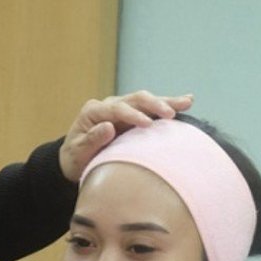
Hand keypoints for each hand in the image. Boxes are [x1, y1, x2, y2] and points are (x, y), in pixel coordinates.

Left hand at [58, 90, 194, 181]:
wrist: (73, 160)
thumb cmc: (74, 159)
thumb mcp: (77, 153)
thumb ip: (91, 140)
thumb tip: (108, 127)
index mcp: (94, 111)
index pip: (117, 109)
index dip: (133, 115)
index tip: (147, 124)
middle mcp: (109, 105)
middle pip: (135, 99)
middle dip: (154, 105)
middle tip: (170, 114)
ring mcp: (121, 109)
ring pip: (145, 101)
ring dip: (166, 101)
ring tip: (188, 101)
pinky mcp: (131, 116)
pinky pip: (150, 109)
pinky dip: (167, 106)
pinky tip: (186, 102)